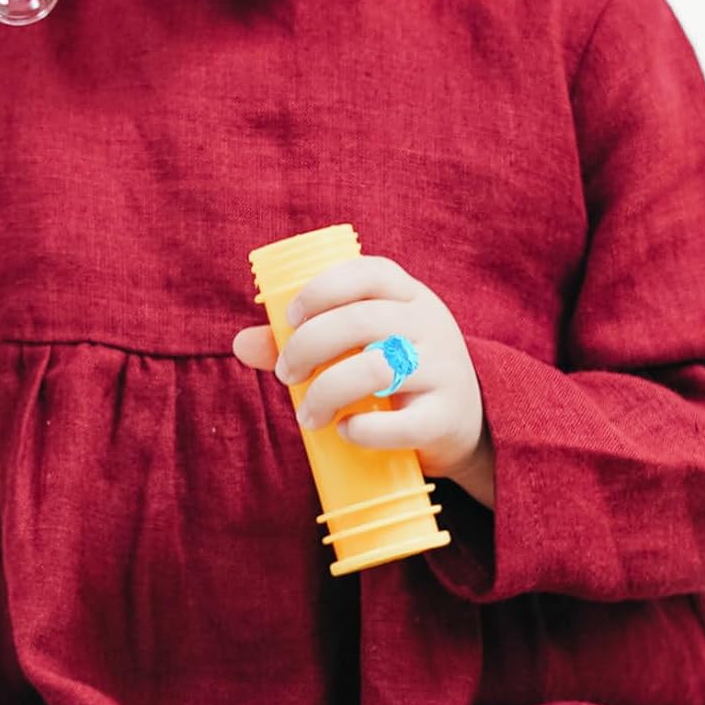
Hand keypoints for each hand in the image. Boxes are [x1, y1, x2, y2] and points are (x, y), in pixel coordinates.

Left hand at [231, 255, 490, 484]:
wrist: (464, 425)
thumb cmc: (397, 374)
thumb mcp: (361, 346)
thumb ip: (304, 339)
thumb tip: (240, 343)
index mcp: (409, 296)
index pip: (370, 272)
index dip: (323, 289)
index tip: (290, 318)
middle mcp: (431, 325)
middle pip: (362, 320)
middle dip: (309, 346)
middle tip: (286, 375)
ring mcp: (445, 370)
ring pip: (378, 369)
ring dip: (326, 393)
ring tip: (306, 416)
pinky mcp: (447, 417)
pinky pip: (403, 423)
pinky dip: (364, 430)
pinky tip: (345, 431)